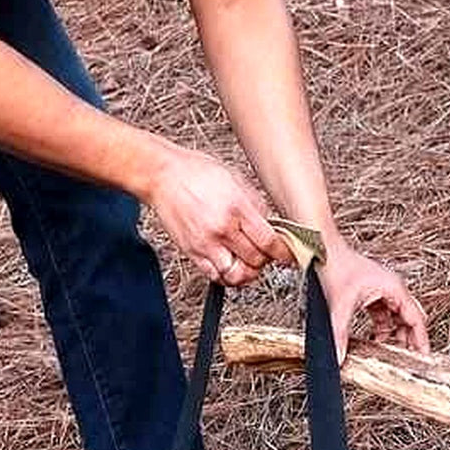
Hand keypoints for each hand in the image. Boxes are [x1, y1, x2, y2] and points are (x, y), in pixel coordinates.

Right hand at [146, 143, 292, 284]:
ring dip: (248, 272)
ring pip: (236, 275)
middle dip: (265, 259)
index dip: (283, 253)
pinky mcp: (192, 252)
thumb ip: (256, 207)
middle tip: (265, 252)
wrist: (162, 175)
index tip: (287, 255)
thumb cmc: (196, 173)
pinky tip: (231, 265)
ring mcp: (205, 244)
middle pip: (255, 260)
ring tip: (249, 261)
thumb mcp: (237, 180)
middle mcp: (221, 229)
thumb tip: (272, 228)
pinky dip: (228, 276)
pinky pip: (216, 277)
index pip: (268, 242)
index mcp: (236, 208)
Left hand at [320, 235, 429, 362]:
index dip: (420, 340)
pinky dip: (381, 328)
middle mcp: (392, 289)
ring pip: (396, 318)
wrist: (323, 250)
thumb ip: (340, 334)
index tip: (423, 357)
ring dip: (392, 335)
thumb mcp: (340, 305)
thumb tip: (339, 356)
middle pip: (408, 320)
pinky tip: (373, 339)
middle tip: (405, 359)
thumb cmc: (336, 266)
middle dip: (407, 340)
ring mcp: (383, 291)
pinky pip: (383, 315)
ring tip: (388, 352)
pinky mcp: (371, 294)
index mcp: (394, 289)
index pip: (416, 319)